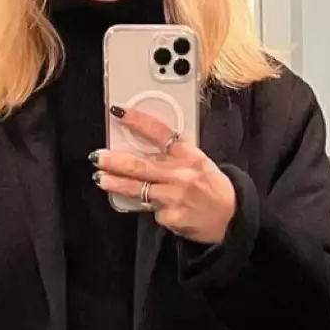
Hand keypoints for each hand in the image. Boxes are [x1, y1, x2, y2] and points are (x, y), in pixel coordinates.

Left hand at [91, 105, 235, 244]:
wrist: (231, 217)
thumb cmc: (211, 186)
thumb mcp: (198, 162)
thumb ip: (173, 156)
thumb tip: (140, 149)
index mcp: (189, 155)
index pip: (160, 133)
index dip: (138, 121)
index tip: (120, 113)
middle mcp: (181, 174)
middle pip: (140, 165)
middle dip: (114, 160)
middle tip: (98, 156)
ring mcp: (175, 197)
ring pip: (137, 189)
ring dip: (115, 183)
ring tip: (100, 179)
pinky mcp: (171, 217)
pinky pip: (151, 210)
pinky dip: (150, 208)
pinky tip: (157, 207)